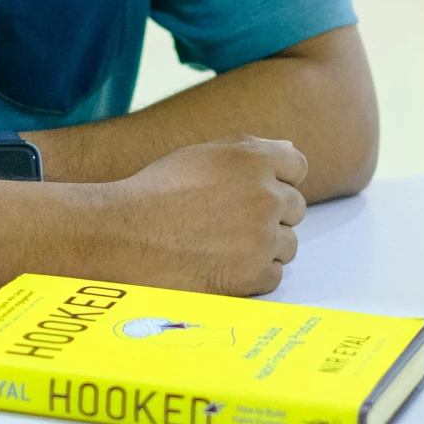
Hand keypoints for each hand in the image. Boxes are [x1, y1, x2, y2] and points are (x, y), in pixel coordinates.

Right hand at [100, 136, 308, 295]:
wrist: (125, 235)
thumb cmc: (159, 191)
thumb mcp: (203, 154)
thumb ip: (249, 148)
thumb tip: (287, 149)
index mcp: (254, 159)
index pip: (298, 166)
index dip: (277, 178)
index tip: (253, 190)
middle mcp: (265, 196)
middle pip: (295, 207)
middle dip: (271, 213)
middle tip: (231, 221)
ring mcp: (262, 238)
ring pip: (288, 243)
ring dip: (265, 246)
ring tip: (224, 244)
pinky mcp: (255, 275)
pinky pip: (274, 274)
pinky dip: (254, 274)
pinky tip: (223, 264)